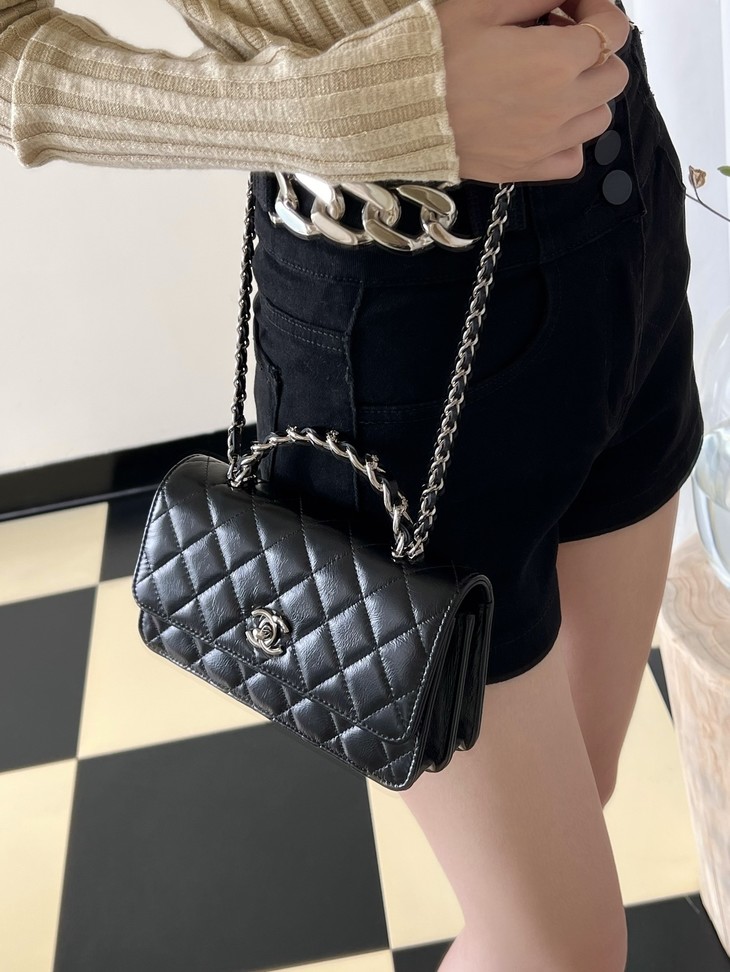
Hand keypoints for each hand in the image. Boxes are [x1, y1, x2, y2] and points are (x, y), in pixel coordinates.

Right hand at [433, 0, 631, 182]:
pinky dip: (569, 140)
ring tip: (550, 83)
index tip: (571, 6)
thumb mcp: (483, 5)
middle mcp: (560, 106)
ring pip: (599, 118)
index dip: (598, 8)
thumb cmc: (433, 57)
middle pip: (613, 76)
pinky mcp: (526, 168)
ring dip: (586, 95)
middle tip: (559, 42)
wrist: (397, 111)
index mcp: (555, 60)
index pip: (613, 29)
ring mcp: (545, 143)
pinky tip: (545, 122)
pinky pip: (573, 159)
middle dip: (595, 53)